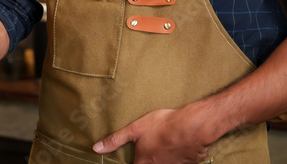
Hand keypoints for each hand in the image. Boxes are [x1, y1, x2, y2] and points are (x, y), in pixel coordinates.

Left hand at [93, 107, 212, 163]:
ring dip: (164, 158)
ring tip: (163, 146)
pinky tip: (177, 147)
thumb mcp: (134, 129)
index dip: (133, 162)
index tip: (135, 158)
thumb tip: (96, 148)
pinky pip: (178, 163)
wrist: (191, 127)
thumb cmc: (161, 126)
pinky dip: (176, 157)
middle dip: (149, 159)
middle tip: (153, 146)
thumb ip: (115, 140)